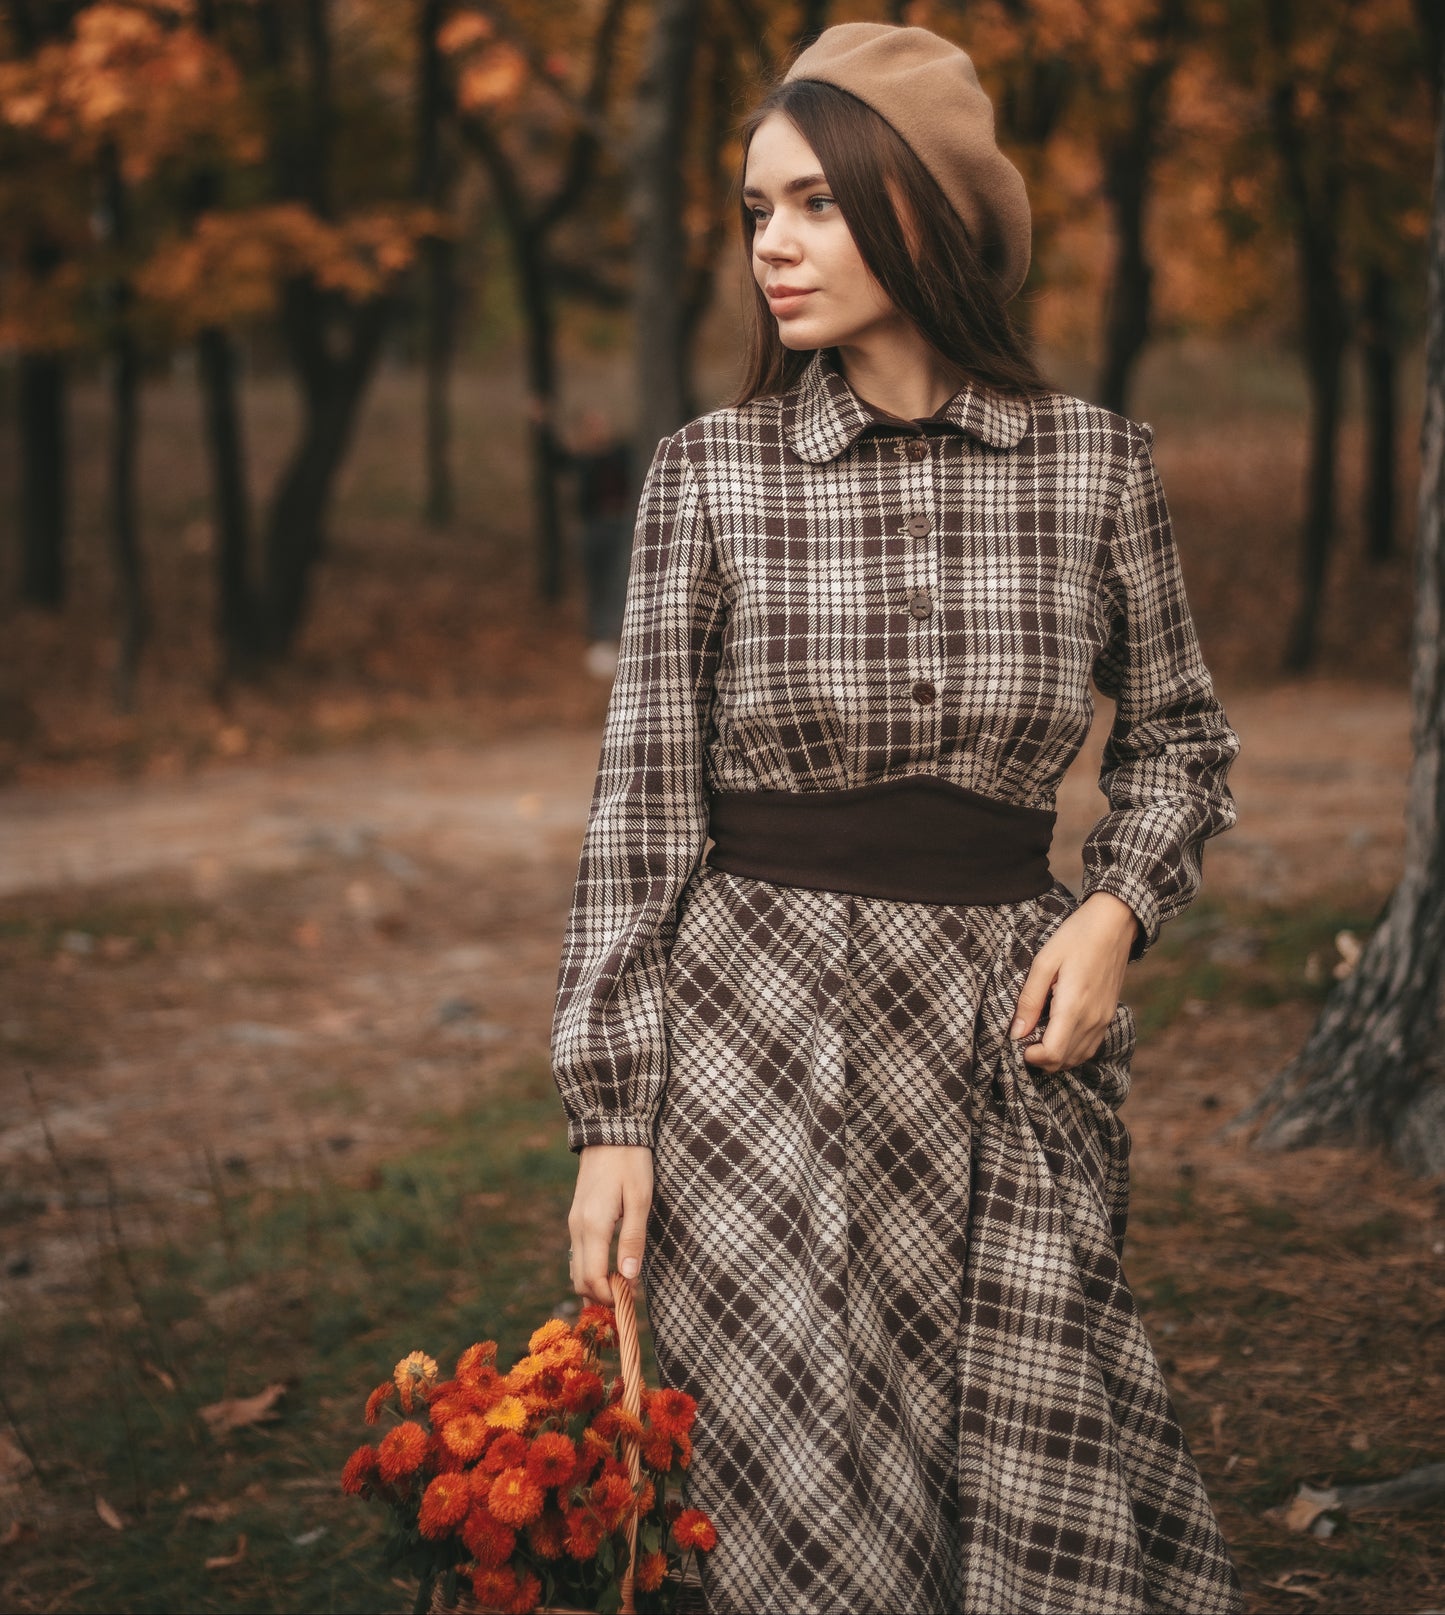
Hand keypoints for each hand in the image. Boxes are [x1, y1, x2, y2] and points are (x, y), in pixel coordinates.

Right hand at [567, 1144, 652, 1305]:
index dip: (610, 1297)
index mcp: (593, 1226)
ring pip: (576, 1269)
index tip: (632, 1301)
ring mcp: (574, 1222)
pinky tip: (611, 1267)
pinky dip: (590, 1269)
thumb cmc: (631, 1163)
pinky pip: (578, 1254)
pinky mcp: (577, 1217)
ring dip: (595, 1284)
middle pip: (580, 1280)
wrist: (610, 1130)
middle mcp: (577, 1228)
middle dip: (602, 1296)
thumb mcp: (640, 1199)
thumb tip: (629, 1277)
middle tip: (629, 1297)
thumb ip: (633, 1239)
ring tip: (623, 1284)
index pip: (593, 1278)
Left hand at [1010, 892, 1139, 1073]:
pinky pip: (1090, 1046)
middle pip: (1064, 1061)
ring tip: (1037, 1038)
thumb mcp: (1044, 962)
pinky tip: (1057, 1034)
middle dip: (1040, 1059)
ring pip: (1078, 1057)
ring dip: (1055, 1057)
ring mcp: (1104, 1020)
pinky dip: (1071, 1050)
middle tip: (1023, 1040)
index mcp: (1074, 1007)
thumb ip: (1029, 1000)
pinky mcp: (1109, 1015)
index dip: (1032, 1057)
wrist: (1114, 924)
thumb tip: (1016, 1033)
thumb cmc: (1075, 937)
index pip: (1054, 1054)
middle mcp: (1093, 1019)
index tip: (1018, 1043)